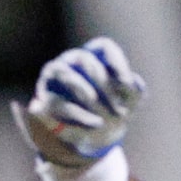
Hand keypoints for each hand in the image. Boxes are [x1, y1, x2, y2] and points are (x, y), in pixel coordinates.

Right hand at [18, 38, 143, 167]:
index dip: (117, 61)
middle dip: (102, 81)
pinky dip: (77, 113)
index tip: (128, 83)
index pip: (104, 46)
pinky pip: (57, 103)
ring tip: (98, 104)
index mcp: (93, 58)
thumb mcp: (127, 104)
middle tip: (117, 103)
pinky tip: (96, 123)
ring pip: (63, 72)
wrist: (90, 133)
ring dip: (81, 87)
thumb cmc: (110, 110)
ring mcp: (53, 79)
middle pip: (83, 58)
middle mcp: (70, 62)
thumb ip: (134, 93)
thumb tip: (136, 83)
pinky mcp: (44, 100)